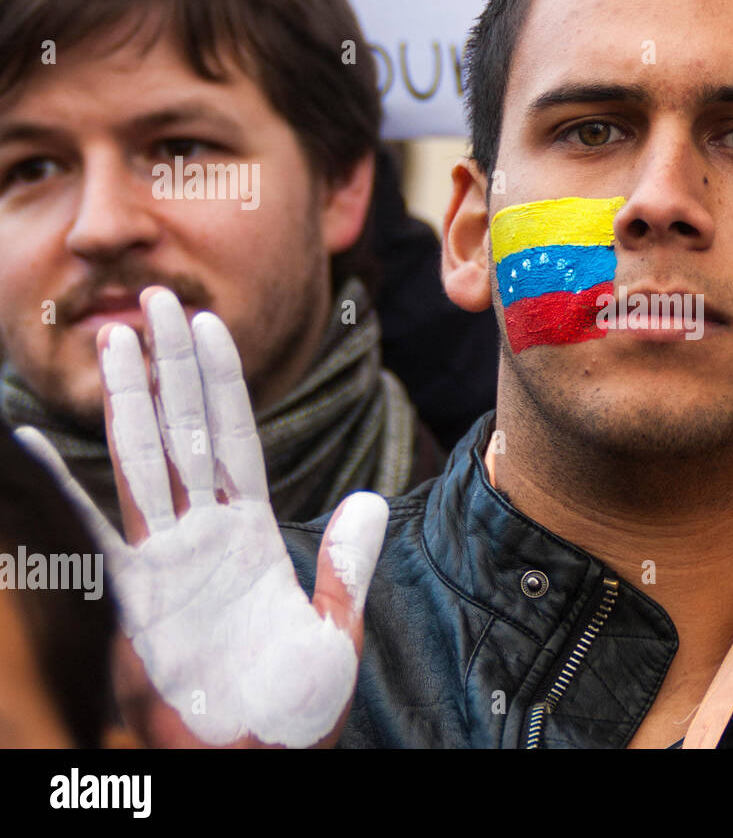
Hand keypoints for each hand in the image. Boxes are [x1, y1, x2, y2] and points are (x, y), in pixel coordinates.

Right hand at [15, 287, 387, 747]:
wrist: (260, 757)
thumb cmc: (298, 704)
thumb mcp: (337, 626)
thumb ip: (346, 562)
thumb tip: (373, 499)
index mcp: (256, 531)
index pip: (237, 437)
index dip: (223, 381)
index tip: (208, 324)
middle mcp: (207, 532)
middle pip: (186, 430)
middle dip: (172, 365)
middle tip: (152, 299)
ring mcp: (166, 557)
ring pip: (143, 461)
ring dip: (130, 400)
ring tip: (112, 339)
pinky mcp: (134, 594)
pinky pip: (93, 527)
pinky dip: (61, 485)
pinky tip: (35, 441)